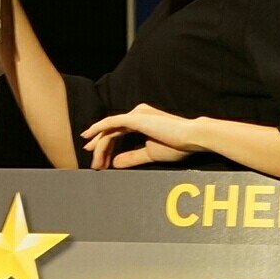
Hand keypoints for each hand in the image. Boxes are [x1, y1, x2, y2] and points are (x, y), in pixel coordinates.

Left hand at [80, 104, 199, 169]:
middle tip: (94, 165)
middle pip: (110, 131)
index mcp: (142, 120)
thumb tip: (115, 163)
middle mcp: (137, 114)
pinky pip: (111, 123)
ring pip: (109, 130)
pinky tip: (88, 137)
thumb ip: (132, 157)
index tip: (101, 162)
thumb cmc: (177, 145)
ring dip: (99, 146)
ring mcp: (135, 114)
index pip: (118, 133)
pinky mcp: (135, 117)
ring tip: (95, 164)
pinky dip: (98, 129)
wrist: (191, 138)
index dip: (107, 147)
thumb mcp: (149, 153)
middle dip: (99, 148)